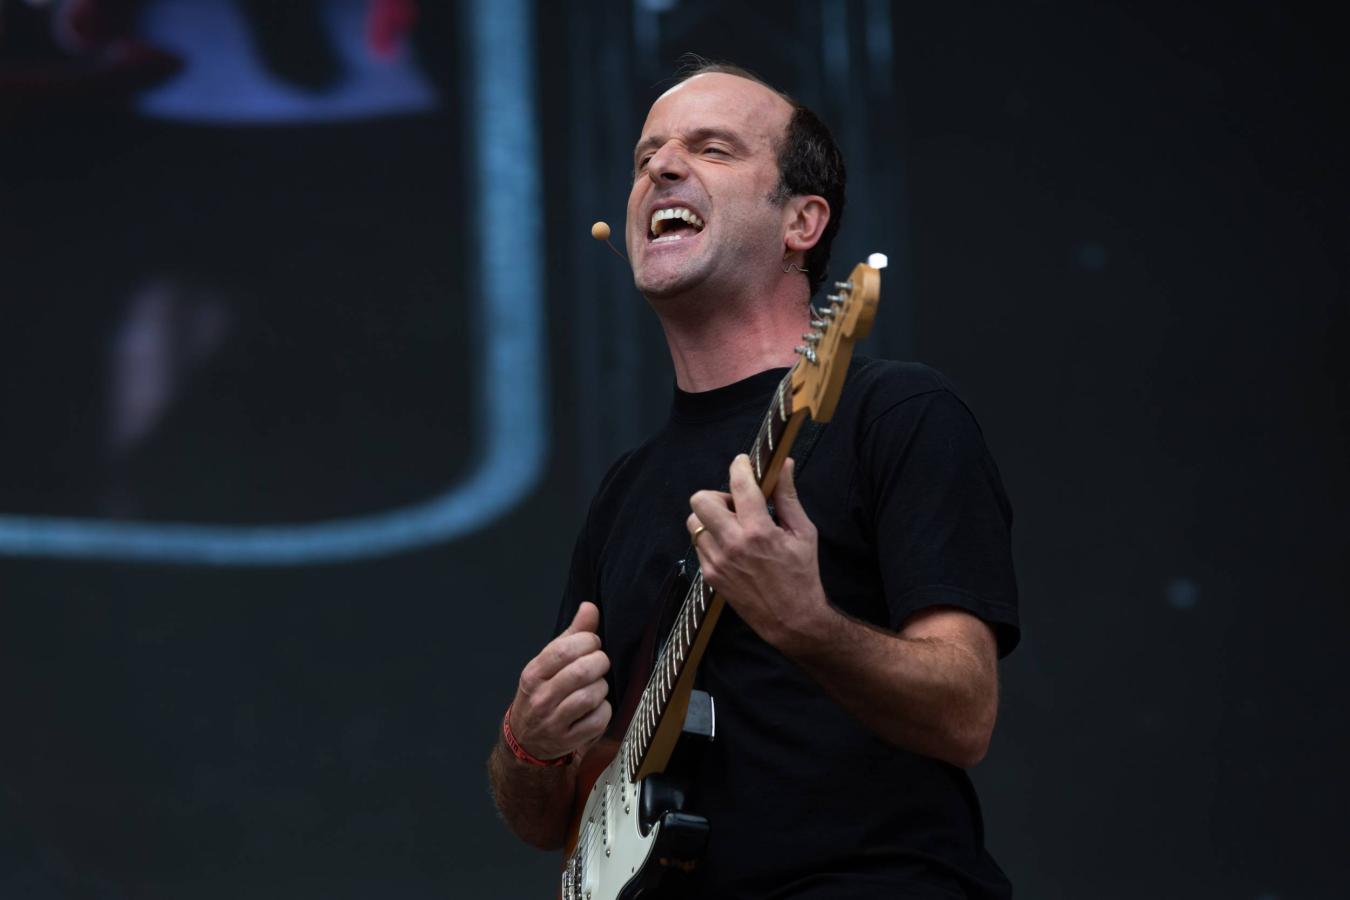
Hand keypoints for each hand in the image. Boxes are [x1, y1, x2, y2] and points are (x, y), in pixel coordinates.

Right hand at [508, 602, 611, 760]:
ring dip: (602, 686)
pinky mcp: (569, 740)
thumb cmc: (541, 693)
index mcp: (533, 674)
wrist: (526, 739)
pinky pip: (598, 720)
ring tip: (597, 685)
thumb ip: (572, 634)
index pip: (563, 650)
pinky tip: (597, 706)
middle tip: (599, 663)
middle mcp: (540, 698)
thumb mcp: (548, 662)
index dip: (587, 641)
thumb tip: (589, 608)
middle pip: (582, 672)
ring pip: (591, 696)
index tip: (592, 643)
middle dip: (600, 662)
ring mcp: (553, 722)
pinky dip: (604, 710)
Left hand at [687, 455, 829, 652]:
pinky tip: (732, 546)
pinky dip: (712, 537)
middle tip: (736, 504)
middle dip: (717, 494)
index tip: (743, 462)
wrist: (791, 621)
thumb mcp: (803, 533)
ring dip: (711, 517)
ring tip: (733, 526)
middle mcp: (732, 545)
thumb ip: (788, 497)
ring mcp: (716, 561)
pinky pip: (699, 544)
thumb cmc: (802, 575)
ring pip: (695, 522)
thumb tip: (783, 465)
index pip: (739, 486)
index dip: (739, 466)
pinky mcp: (709, 575)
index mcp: (759, 531)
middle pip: (701, 500)